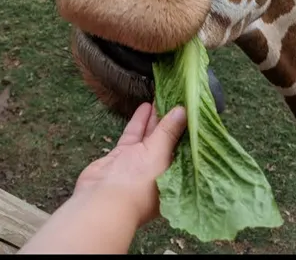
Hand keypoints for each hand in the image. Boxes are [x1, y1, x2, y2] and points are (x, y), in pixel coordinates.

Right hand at [73, 101, 186, 227]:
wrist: (103, 199)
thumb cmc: (139, 185)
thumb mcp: (160, 154)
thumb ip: (169, 131)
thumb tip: (183, 110)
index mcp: (176, 175)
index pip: (186, 148)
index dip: (188, 128)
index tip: (192, 109)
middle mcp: (159, 169)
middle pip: (169, 140)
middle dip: (172, 120)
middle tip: (178, 97)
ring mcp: (140, 162)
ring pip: (151, 135)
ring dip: (156, 118)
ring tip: (163, 96)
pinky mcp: (123, 156)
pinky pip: (134, 135)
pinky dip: (140, 122)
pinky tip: (146, 107)